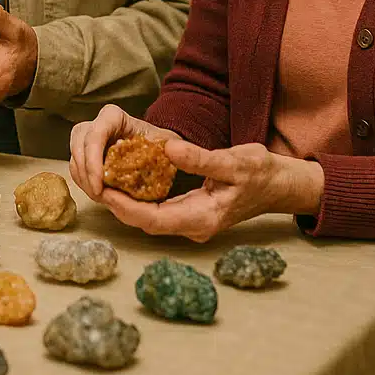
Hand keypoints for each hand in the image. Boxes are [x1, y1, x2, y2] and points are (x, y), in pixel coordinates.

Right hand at [69, 104, 181, 200]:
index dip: (93, 159)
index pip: (96, 133)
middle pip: (80, 144)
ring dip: (83, 178)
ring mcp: (88, 138)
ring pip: (75, 156)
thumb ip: (172, 146)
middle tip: (98, 194)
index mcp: (114, 117)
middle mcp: (98, 124)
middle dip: (85, 172)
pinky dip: (83, 181)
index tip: (100, 183)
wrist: (156, 148)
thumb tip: (173, 152)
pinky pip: (76, 167)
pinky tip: (97, 192)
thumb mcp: (168, 143)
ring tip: (99, 196)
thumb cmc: (161, 144)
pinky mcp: (86, 153)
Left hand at [98, 140, 323, 242]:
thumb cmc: (262, 173)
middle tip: (93, 181)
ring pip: (150, 218)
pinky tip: (126, 182)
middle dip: (119, 205)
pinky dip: (140, 199)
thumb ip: (201, 158)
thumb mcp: (235, 161)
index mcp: (204, 218)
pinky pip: (159, 211)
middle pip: (146, 222)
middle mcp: (195, 226)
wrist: (281, 185)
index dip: (126, 208)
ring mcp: (194, 223)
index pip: (154, 220)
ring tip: (102, 180)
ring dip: (126, 203)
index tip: (103, 190)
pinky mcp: (192, 214)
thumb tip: (169, 148)